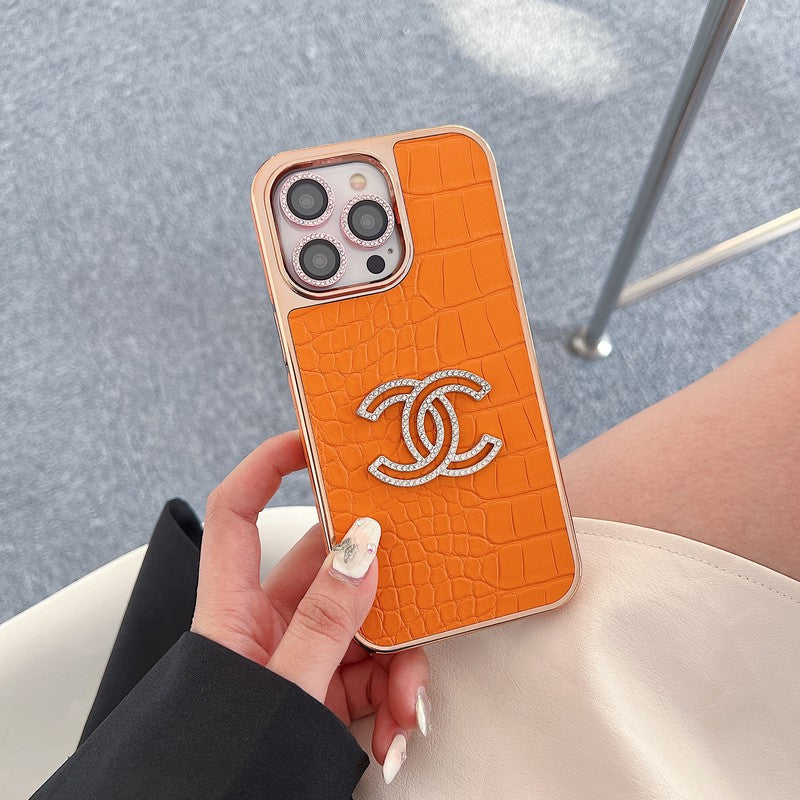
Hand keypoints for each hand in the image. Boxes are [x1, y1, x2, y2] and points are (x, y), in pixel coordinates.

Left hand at [191, 431, 429, 783]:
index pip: (237, 512)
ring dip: (397, 659)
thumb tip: (360, 550)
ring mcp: (303, 655)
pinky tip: (399, 728)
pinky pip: (373, 674)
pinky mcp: (328, 689)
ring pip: (364, 624)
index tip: (315, 438)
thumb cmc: (226, 761)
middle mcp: (269, 623)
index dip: (267, 465)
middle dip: (378, 581)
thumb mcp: (283, 689)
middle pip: (328, 568)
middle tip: (416, 576)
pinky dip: (394, 696)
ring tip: (407, 702)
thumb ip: (325, 622)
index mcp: (234, 609)